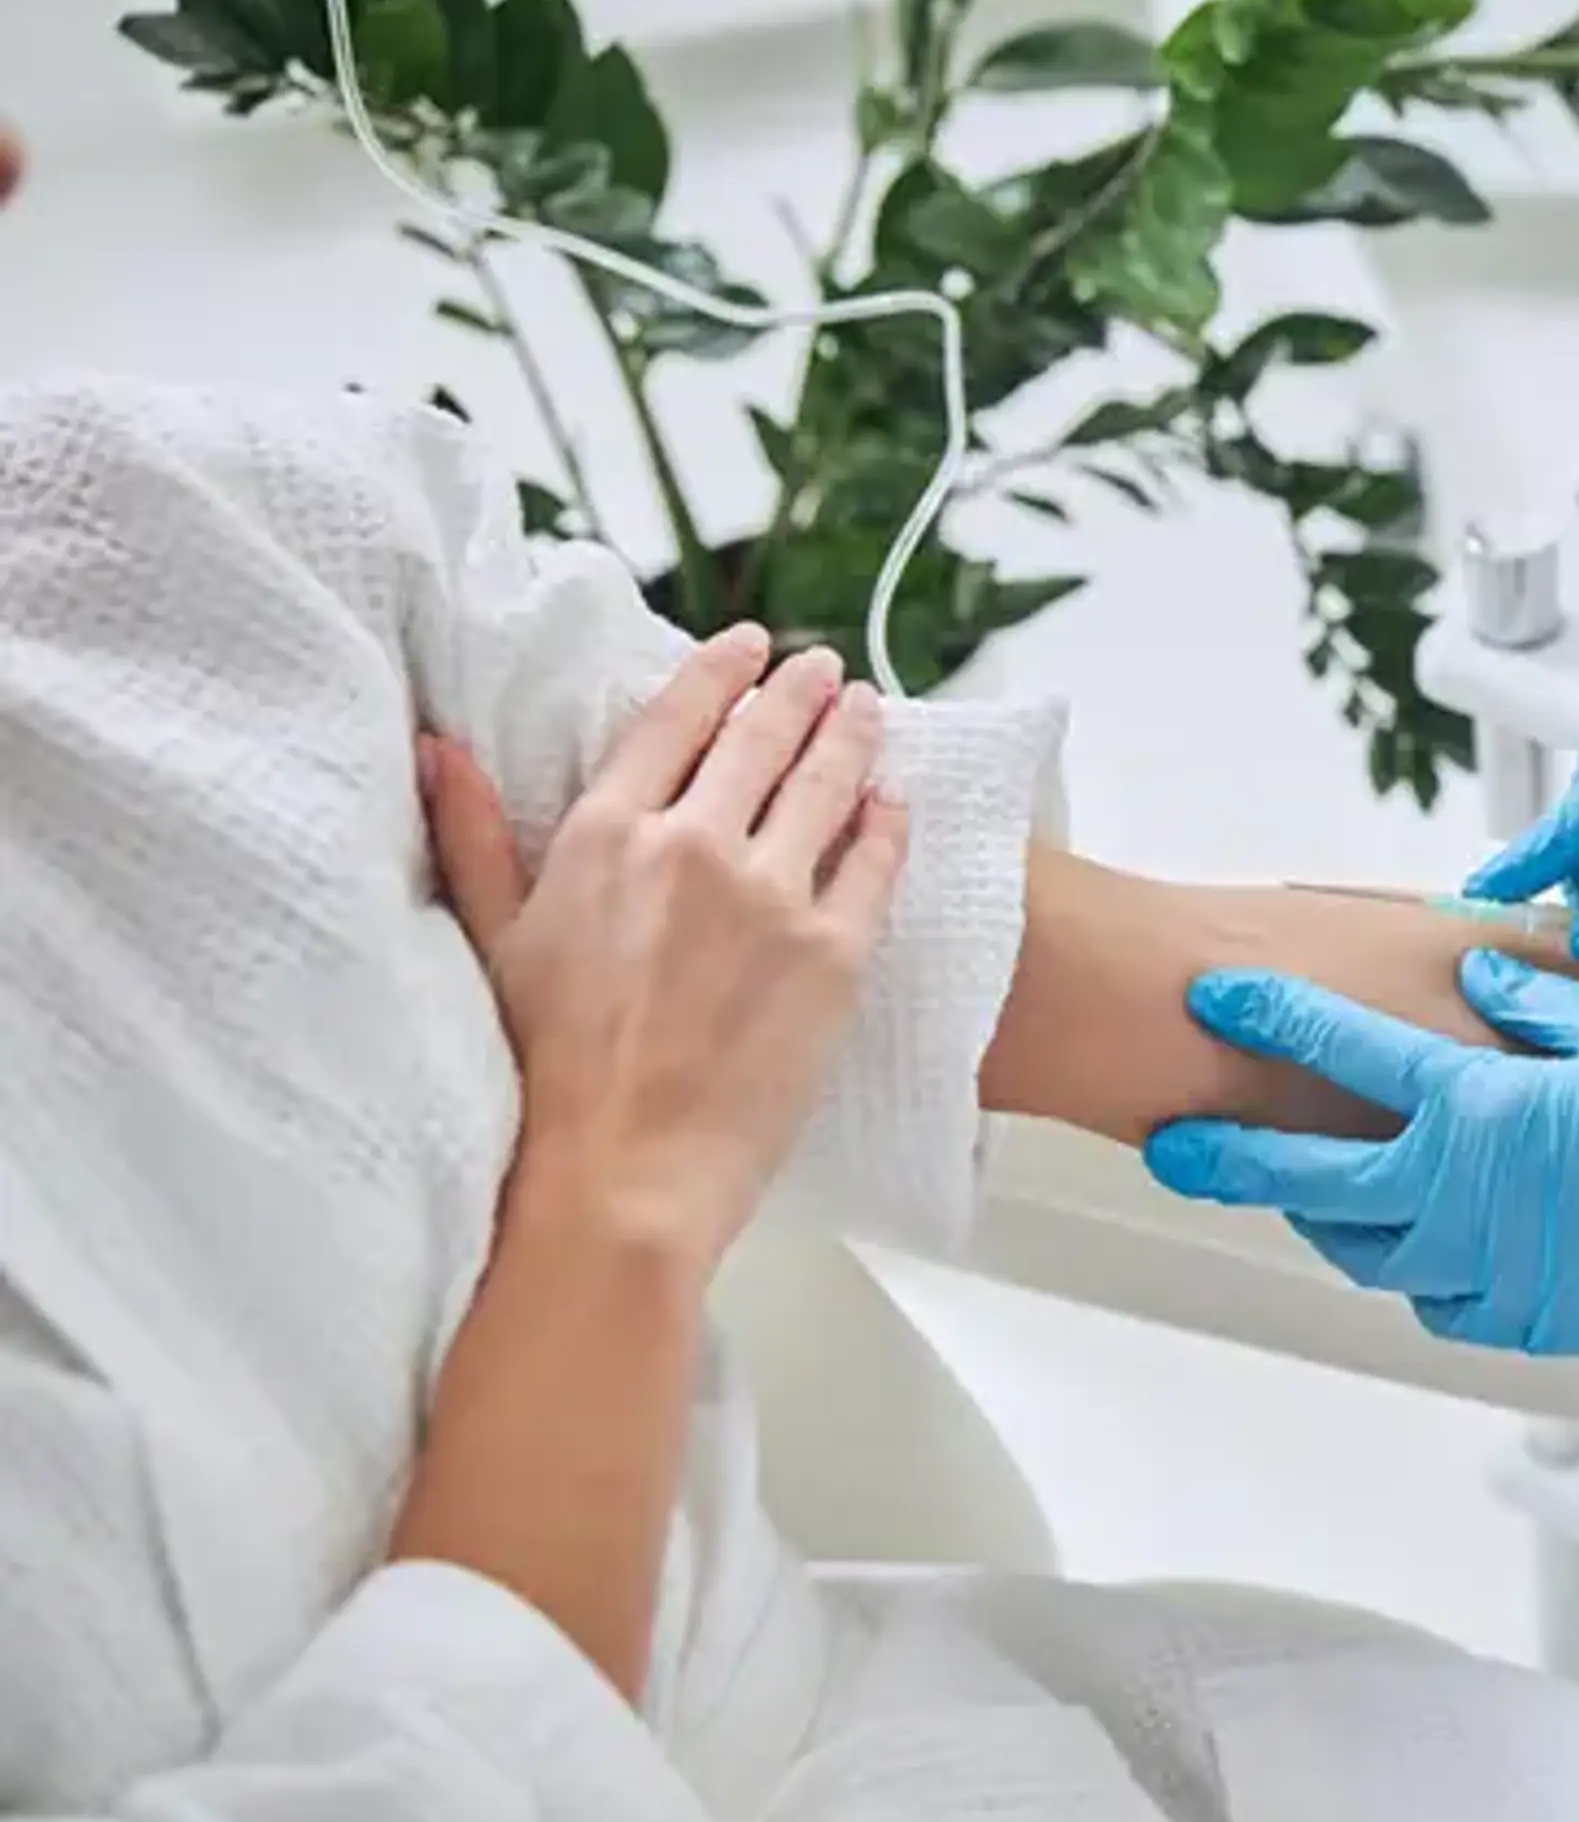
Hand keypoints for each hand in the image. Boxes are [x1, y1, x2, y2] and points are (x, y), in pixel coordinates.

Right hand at [423, 625, 909, 1270]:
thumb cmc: (542, 1073)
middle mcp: (693, 846)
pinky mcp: (834, 953)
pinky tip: (894, 801)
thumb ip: (472, 834)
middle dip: (798, 693)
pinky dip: (888, 821)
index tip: (748, 647)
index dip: (718, 674)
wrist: (618, 1175)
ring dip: (851, 736)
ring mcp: (771, 896)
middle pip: (763, 740)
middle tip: (822, 667)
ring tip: (866, 710)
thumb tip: (440, 747)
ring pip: (828, 785)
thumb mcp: (489, 940)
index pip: (676, 721)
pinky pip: (875, 864)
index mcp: (605, 834)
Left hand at [1145, 952, 1578, 1354]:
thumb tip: (1477, 983)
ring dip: (1322, 1218)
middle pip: (1306, 1183)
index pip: (1341, 1054)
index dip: (1268, 1019)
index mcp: (1478, 1112)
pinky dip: (1412, 1272)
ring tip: (1296, 1195)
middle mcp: (1461, 1199)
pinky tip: (1414, 1249)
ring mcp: (1490, 1271)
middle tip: (1170, 1148)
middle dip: (1228, 1160)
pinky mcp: (1529, 1323)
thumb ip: (1537, 1004)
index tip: (1213, 996)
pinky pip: (1438, 1303)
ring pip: (1365, 1252)